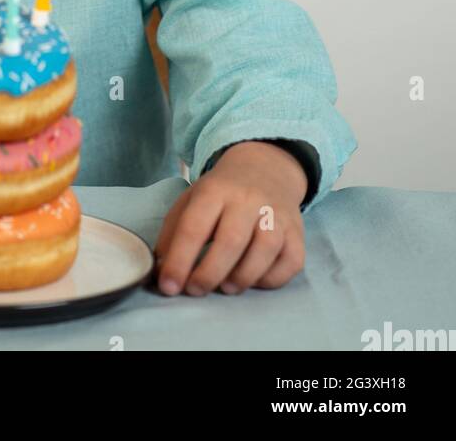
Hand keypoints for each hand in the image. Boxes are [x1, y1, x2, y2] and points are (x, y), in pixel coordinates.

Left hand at [153, 141, 306, 295]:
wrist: (265, 168)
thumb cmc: (222, 192)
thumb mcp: (191, 200)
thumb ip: (173, 233)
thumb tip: (161, 271)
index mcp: (215, 190)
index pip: (195, 226)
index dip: (180, 260)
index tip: (168, 286)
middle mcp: (248, 199)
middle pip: (231, 241)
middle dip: (209, 273)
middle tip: (195, 290)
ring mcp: (276, 214)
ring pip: (265, 250)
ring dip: (243, 277)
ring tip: (225, 287)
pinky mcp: (297, 232)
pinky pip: (291, 261)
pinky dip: (272, 278)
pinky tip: (254, 280)